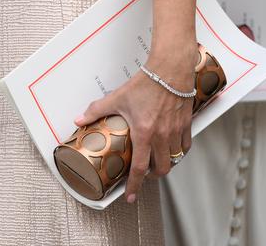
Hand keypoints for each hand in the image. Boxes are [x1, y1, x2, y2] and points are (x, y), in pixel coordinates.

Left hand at [75, 61, 194, 202]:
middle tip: (144, 175)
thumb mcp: (117, 97)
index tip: (130, 197)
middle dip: (152, 177)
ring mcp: (176, 131)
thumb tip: (79, 120)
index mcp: (145, 133)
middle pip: (161, 169)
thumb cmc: (146, 82)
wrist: (170, 68)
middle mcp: (163, 136)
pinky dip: (178, 152)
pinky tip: (172, 148)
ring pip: (174, 159)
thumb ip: (97, 110)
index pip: (140, 169)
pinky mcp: (186, 124)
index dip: (134, 186)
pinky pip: (185, 146)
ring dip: (165, 164)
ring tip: (156, 161)